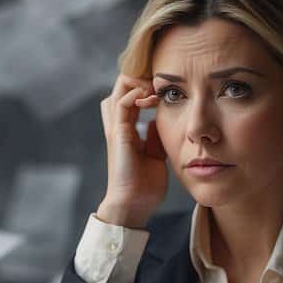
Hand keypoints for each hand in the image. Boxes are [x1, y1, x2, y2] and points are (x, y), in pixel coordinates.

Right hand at [96, 74, 166, 229]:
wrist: (134, 204)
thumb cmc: (145, 185)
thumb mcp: (156, 154)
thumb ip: (155, 137)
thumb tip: (160, 121)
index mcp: (127, 129)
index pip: (131, 94)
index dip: (146, 85)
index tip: (165, 89)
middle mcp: (119, 125)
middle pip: (121, 85)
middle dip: (141, 77)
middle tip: (161, 84)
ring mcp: (117, 128)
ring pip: (118, 88)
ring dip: (137, 82)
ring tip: (155, 89)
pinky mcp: (118, 134)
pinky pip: (121, 103)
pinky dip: (135, 93)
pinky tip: (151, 98)